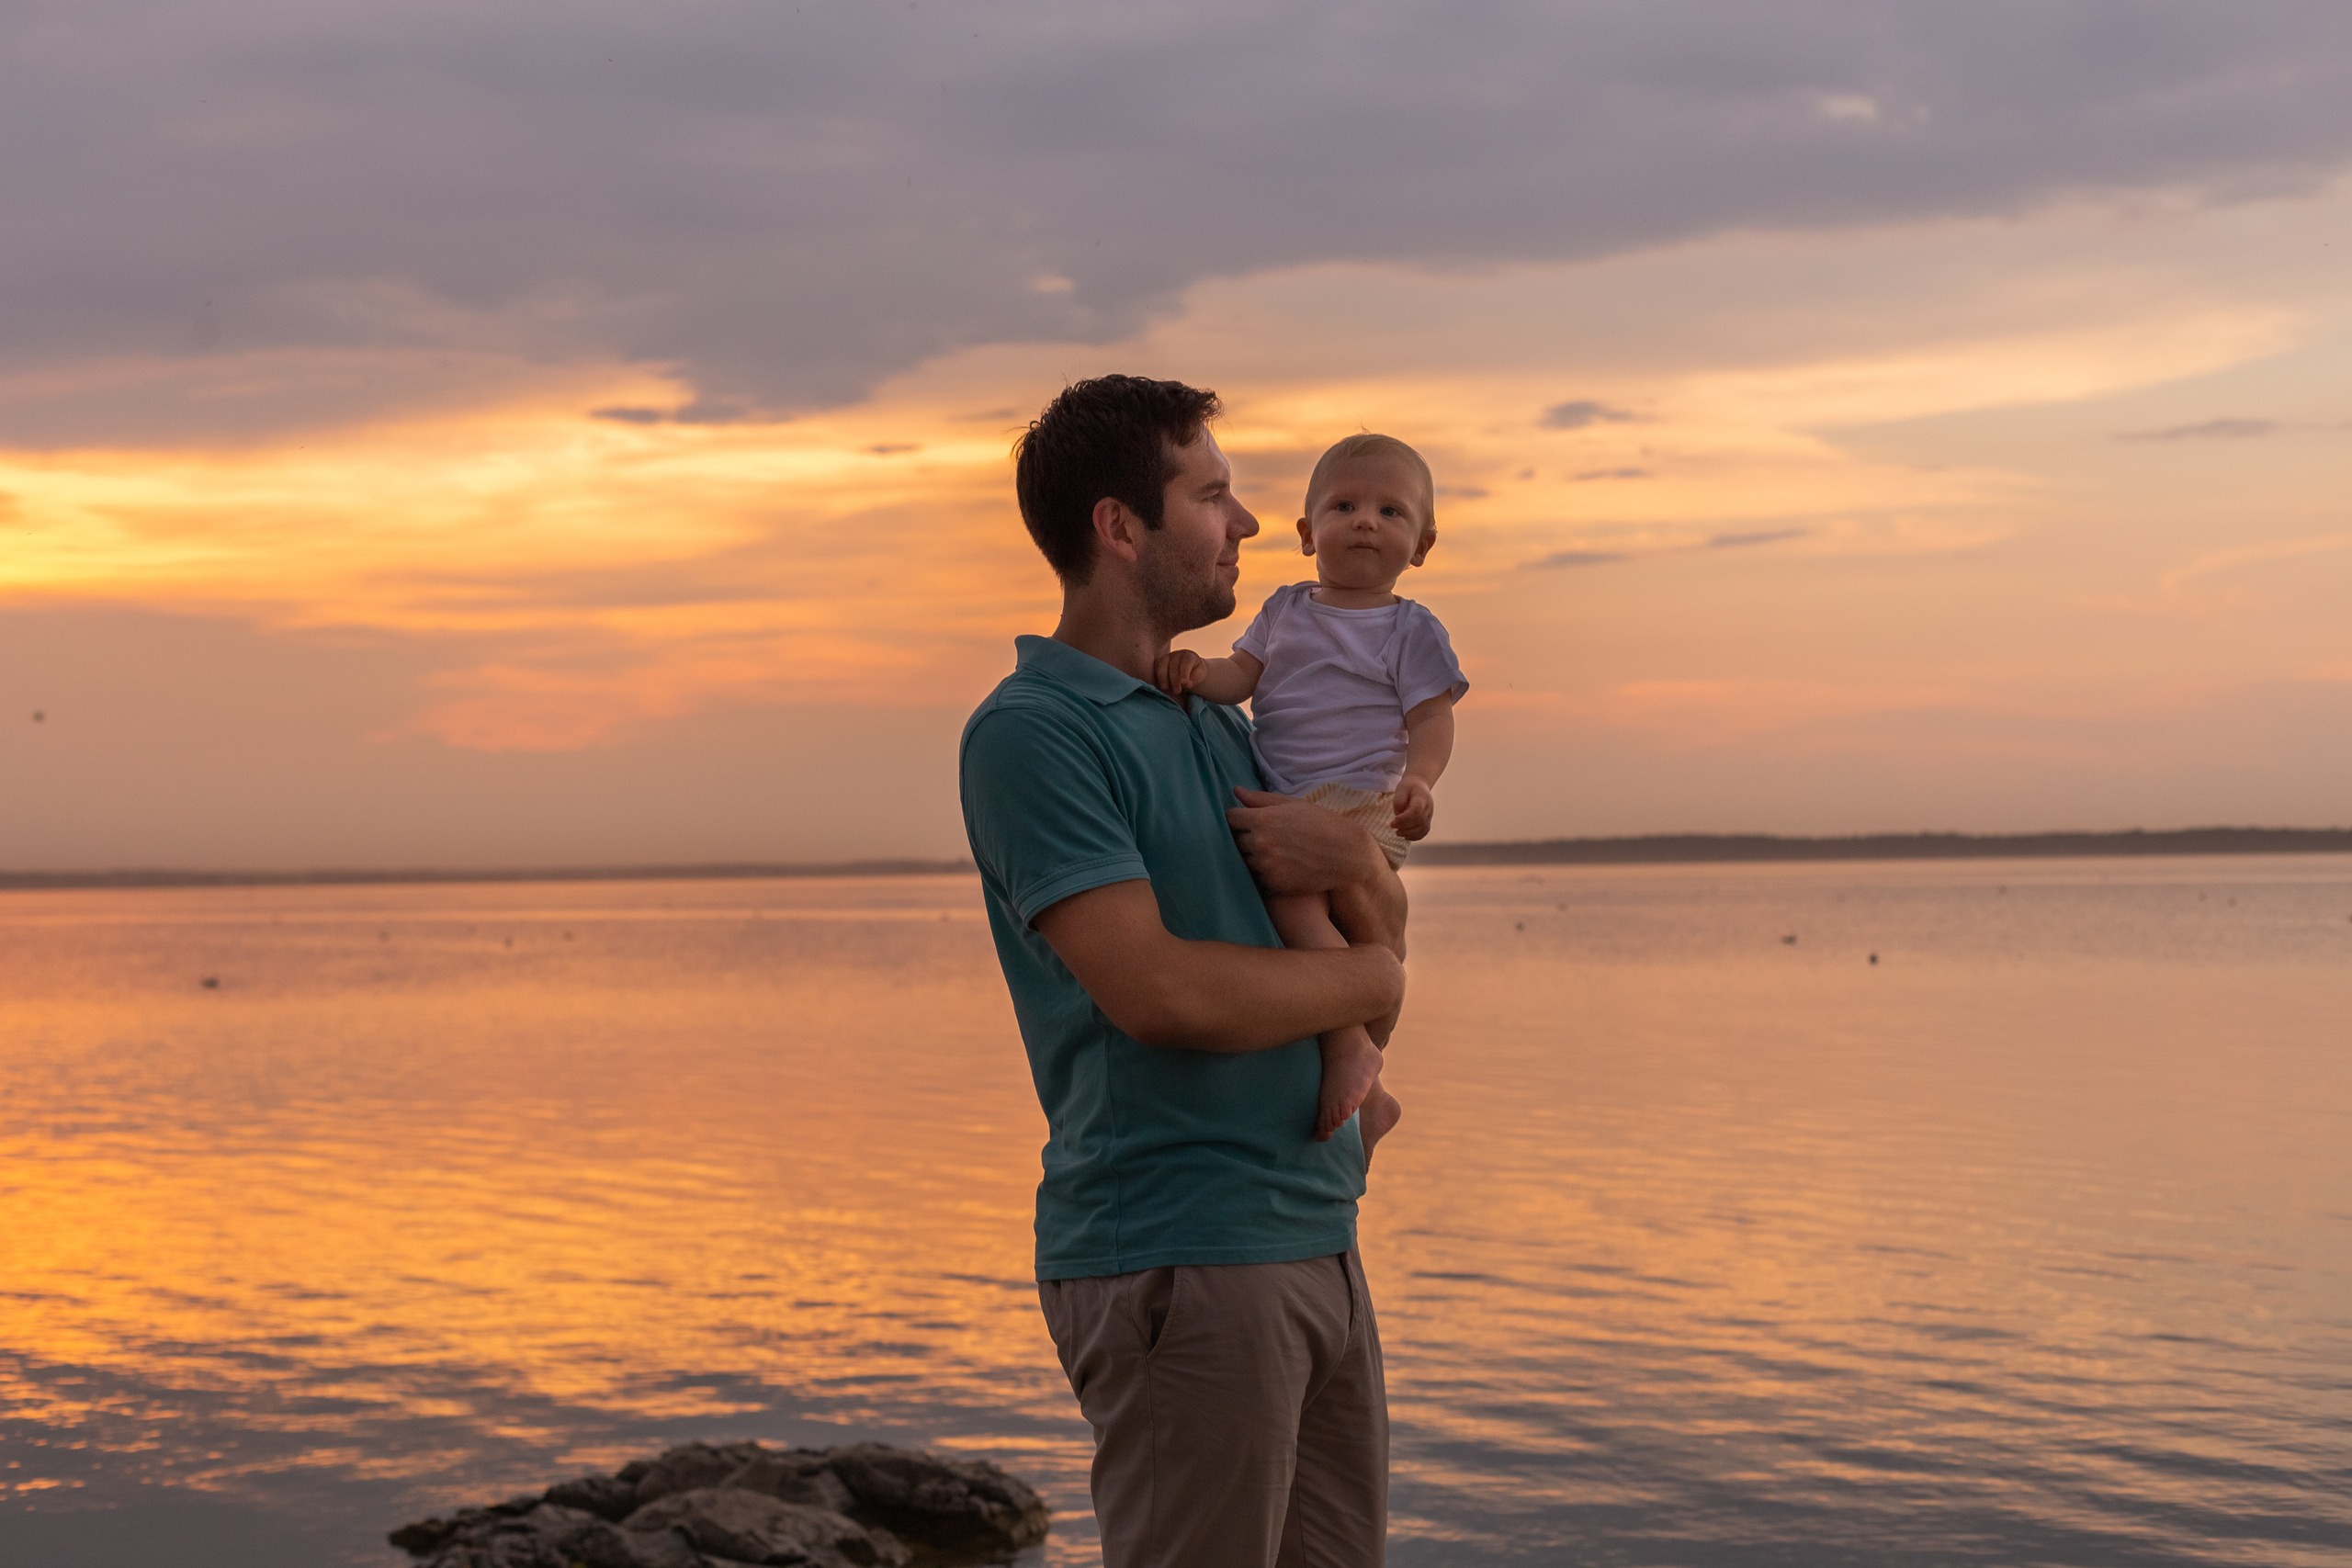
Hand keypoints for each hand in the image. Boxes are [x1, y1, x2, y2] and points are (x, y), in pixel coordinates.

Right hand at [1154, 648, 1204, 696]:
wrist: (1187, 667)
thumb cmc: (1195, 672)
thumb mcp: (1200, 675)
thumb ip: (1195, 678)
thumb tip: (1186, 683)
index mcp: (1189, 656)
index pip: (1186, 663)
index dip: (1184, 672)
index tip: (1183, 683)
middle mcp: (1177, 654)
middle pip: (1173, 666)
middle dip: (1174, 680)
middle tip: (1177, 691)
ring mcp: (1167, 657)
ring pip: (1162, 665)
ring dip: (1163, 678)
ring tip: (1166, 689)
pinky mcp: (1159, 662)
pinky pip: (1155, 668)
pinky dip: (1157, 677)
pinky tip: (1160, 685)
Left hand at [1226, 786, 1386, 898]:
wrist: (1347, 856)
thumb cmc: (1321, 824)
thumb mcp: (1294, 805)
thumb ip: (1261, 799)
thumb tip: (1236, 791)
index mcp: (1263, 819)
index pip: (1230, 819)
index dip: (1238, 819)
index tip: (1247, 821)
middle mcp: (1260, 843)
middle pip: (1235, 841)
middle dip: (1245, 838)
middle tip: (1265, 837)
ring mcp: (1266, 866)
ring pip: (1245, 861)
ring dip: (1254, 857)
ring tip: (1276, 852)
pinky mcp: (1274, 884)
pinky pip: (1258, 878)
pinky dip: (1266, 873)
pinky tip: (1283, 866)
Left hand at [1391, 778, 1433, 839]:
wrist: (1419, 786)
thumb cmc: (1409, 787)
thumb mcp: (1402, 788)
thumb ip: (1399, 800)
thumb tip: (1397, 813)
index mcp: (1422, 798)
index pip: (1416, 811)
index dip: (1405, 818)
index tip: (1395, 819)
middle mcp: (1428, 808)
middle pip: (1419, 821)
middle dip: (1404, 826)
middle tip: (1392, 825)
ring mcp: (1429, 816)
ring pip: (1422, 829)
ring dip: (1409, 833)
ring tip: (1397, 832)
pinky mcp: (1427, 821)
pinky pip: (1424, 832)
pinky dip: (1415, 837)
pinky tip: (1405, 837)